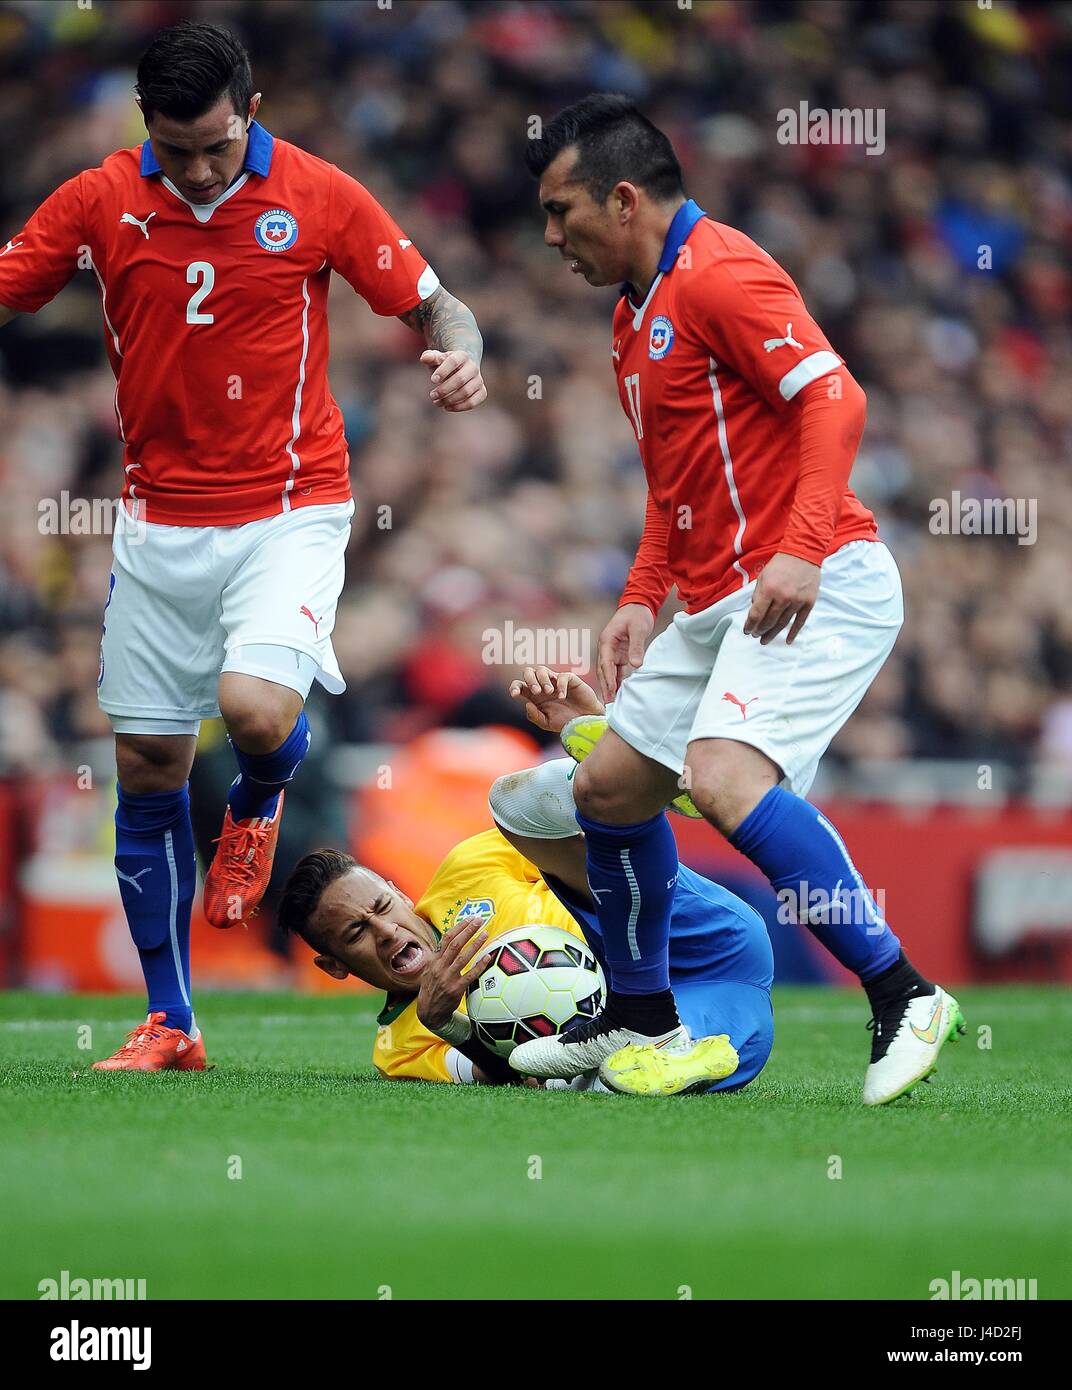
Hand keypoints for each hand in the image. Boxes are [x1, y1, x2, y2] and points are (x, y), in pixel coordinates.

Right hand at [415, 917, 492, 1033]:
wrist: (429, 1012)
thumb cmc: (431, 989)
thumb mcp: (430, 971)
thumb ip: (440, 958)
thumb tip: (450, 942)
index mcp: (434, 960)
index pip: (446, 938)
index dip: (459, 927)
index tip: (469, 919)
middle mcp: (440, 967)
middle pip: (455, 944)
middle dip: (468, 930)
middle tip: (480, 921)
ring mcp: (448, 978)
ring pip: (463, 957)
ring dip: (476, 944)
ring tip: (486, 934)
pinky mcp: (456, 989)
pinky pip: (470, 975)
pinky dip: (479, 965)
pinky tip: (488, 957)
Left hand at [421, 349, 486, 411]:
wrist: (460, 369)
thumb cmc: (444, 365)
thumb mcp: (436, 359)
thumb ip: (429, 357)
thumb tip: (425, 358)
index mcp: (462, 356)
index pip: (453, 361)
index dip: (443, 371)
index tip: (432, 380)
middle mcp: (473, 367)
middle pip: (460, 379)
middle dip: (444, 389)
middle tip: (432, 395)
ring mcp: (479, 380)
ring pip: (466, 392)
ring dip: (449, 400)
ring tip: (437, 403)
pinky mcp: (482, 392)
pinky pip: (472, 402)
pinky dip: (458, 407)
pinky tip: (447, 407)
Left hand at [508, 666, 604, 733]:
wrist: (584, 722)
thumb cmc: (564, 722)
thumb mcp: (546, 723)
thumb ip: (534, 716)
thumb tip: (527, 704)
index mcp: (534, 696)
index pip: (519, 685)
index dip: (514, 687)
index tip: (515, 695)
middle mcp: (542, 686)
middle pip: (528, 672)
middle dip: (530, 680)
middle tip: (536, 692)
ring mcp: (555, 681)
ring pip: (541, 669)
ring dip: (543, 679)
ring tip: (549, 692)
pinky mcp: (570, 680)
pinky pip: (562, 676)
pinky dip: (560, 685)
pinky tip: (562, 696)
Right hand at [597, 603, 653, 701]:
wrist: (638, 605)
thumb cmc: (637, 615)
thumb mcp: (638, 629)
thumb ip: (636, 647)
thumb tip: (636, 665)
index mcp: (607, 641)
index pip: (606, 663)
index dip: (608, 678)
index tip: (611, 692)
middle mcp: (606, 648)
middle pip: (603, 670)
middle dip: (606, 686)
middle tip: (608, 703)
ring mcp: (611, 651)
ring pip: (608, 672)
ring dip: (610, 686)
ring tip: (613, 702)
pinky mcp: (619, 654)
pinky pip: (616, 670)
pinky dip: (617, 681)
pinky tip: (619, 692)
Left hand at [744, 552, 820, 644]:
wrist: (803, 553)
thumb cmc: (780, 564)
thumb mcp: (763, 577)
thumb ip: (758, 595)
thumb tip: (754, 612)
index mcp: (769, 590)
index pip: (756, 614)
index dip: (750, 625)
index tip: (747, 630)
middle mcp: (783, 597)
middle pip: (769, 621)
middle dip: (760, 630)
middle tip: (755, 635)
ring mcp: (797, 601)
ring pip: (783, 624)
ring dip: (773, 633)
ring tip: (765, 640)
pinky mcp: (808, 603)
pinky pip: (800, 622)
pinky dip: (793, 632)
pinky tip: (787, 640)